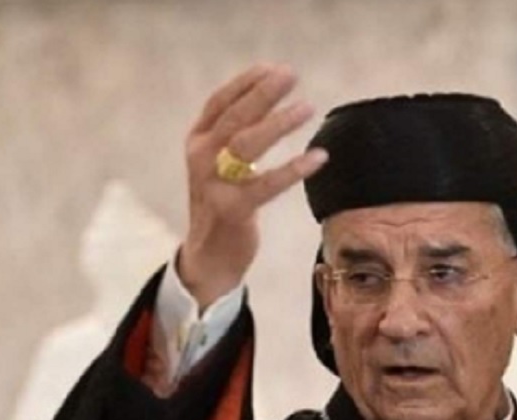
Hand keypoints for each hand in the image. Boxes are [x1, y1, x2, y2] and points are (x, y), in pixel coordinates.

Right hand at [178, 64, 327, 309]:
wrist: (209, 255)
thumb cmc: (223, 201)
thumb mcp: (221, 162)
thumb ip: (235, 133)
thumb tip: (269, 94)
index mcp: (197, 141)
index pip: (220, 102)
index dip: (246, 82)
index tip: (273, 68)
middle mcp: (201, 158)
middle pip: (234, 117)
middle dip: (264, 94)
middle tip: (291, 75)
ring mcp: (214, 184)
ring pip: (247, 145)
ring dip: (279, 123)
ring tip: (307, 107)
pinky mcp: (232, 210)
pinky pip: (267, 185)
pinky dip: (294, 169)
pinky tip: (318, 157)